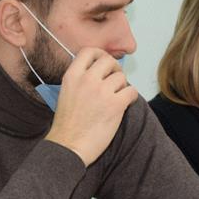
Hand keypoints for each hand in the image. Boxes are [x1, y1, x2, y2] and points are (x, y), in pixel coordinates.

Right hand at [45, 48, 137, 166]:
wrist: (68, 147)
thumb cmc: (67, 126)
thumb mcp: (66, 94)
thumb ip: (79, 81)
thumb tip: (98, 75)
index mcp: (72, 76)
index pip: (89, 51)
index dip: (100, 55)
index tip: (103, 65)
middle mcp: (87, 80)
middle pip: (109, 61)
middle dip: (114, 69)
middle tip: (115, 81)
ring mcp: (101, 91)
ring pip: (122, 77)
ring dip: (122, 86)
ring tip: (117, 98)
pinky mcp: (115, 105)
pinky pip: (132, 91)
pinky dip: (131, 97)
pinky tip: (124, 105)